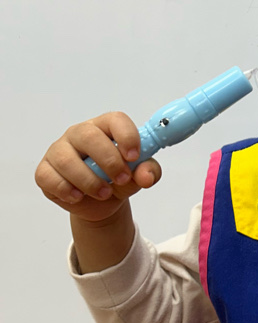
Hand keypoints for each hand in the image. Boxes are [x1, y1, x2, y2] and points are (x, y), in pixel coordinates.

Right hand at [35, 112, 161, 222]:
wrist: (101, 202)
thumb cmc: (118, 179)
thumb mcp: (138, 176)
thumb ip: (148, 172)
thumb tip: (146, 176)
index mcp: (105, 128)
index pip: (115, 120)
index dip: (126, 136)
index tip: (134, 156)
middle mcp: (80, 134)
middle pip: (88, 136)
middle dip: (108, 160)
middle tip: (121, 178)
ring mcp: (59, 151)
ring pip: (67, 160)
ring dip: (90, 181)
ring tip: (104, 193)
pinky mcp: (45, 170)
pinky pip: (49, 177)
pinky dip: (66, 190)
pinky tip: (79, 196)